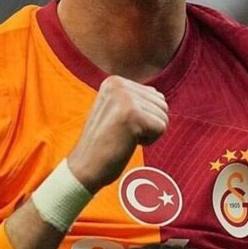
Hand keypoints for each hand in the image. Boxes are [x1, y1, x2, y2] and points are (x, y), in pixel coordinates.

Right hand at [67, 75, 167, 193]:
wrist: (84, 167)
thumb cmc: (104, 143)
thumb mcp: (116, 109)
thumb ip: (136, 98)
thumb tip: (159, 95)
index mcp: (114, 81)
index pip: (154, 95)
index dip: (144, 117)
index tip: (120, 125)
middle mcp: (119, 85)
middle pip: (161, 104)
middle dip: (149, 124)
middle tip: (123, 133)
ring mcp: (126, 98)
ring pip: (163, 116)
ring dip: (148, 133)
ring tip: (124, 137)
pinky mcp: (133, 115)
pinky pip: (161, 128)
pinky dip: (149, 141)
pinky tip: (128, 143)